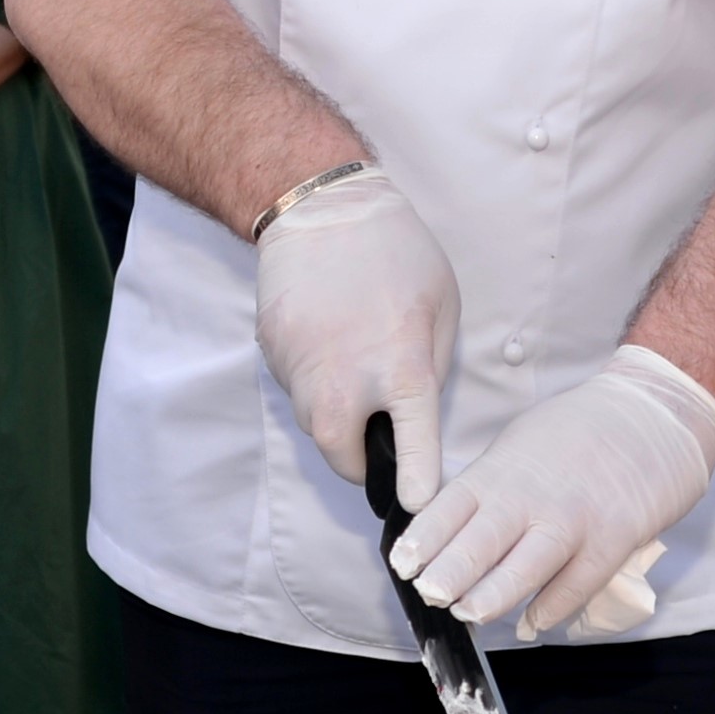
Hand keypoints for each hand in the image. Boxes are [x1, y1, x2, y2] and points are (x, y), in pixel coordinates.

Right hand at [253, 167, 456, 503]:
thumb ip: (429, 367)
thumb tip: (411, 412)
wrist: (319, 206)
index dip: (416, 482)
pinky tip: (326, 340)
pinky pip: (295, 386)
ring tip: (352, 368)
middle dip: (356, 461)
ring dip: (335, 417)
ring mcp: (301, 365)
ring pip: (315, 422)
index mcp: (400, 364)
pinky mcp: (272, 350)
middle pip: (341, 455)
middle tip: (373, 442)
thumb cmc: (395, 251)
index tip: (415, 507)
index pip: (412, 444)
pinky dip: (313, 380)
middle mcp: (346, 375)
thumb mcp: (441, 304)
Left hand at [392, 345, 714, 638]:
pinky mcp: (613, 539)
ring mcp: (574, 520)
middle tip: (430, 595)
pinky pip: (575, 585)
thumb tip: (449, 534)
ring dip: (491, 598)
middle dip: (448, 574)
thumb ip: (489, 488)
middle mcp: (532, 495)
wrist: (654, 412)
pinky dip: (550, 609)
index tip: (401, 564)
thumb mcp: (519, 443)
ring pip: (524, 570)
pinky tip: (531, 622)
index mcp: (502, 469)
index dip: (422, 539)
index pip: (449, 507)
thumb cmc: (579, 431)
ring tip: (469, 614)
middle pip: (480, 543)